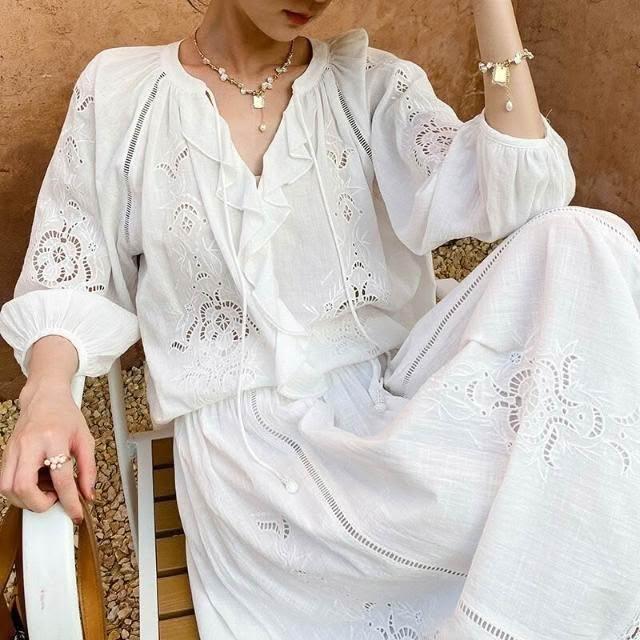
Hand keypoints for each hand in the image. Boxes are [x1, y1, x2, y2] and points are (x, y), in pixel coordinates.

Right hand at [0, 380, 95, 522]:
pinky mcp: (6, 453)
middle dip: (38, 504)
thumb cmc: (66, 416)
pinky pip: (5, 481)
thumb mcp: (85, 439)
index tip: (75, 514)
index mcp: (53, 438)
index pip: (60, 478)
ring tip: (45, 491)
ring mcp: (13, 448)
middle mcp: (29, 444)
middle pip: (23, 487)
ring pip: (7, 488)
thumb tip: (87, 495)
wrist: (45, 397)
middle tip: (54, 500)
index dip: (69, 501)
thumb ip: (89, 468)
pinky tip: (36, 482)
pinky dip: (19, 490)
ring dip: (26, 500)